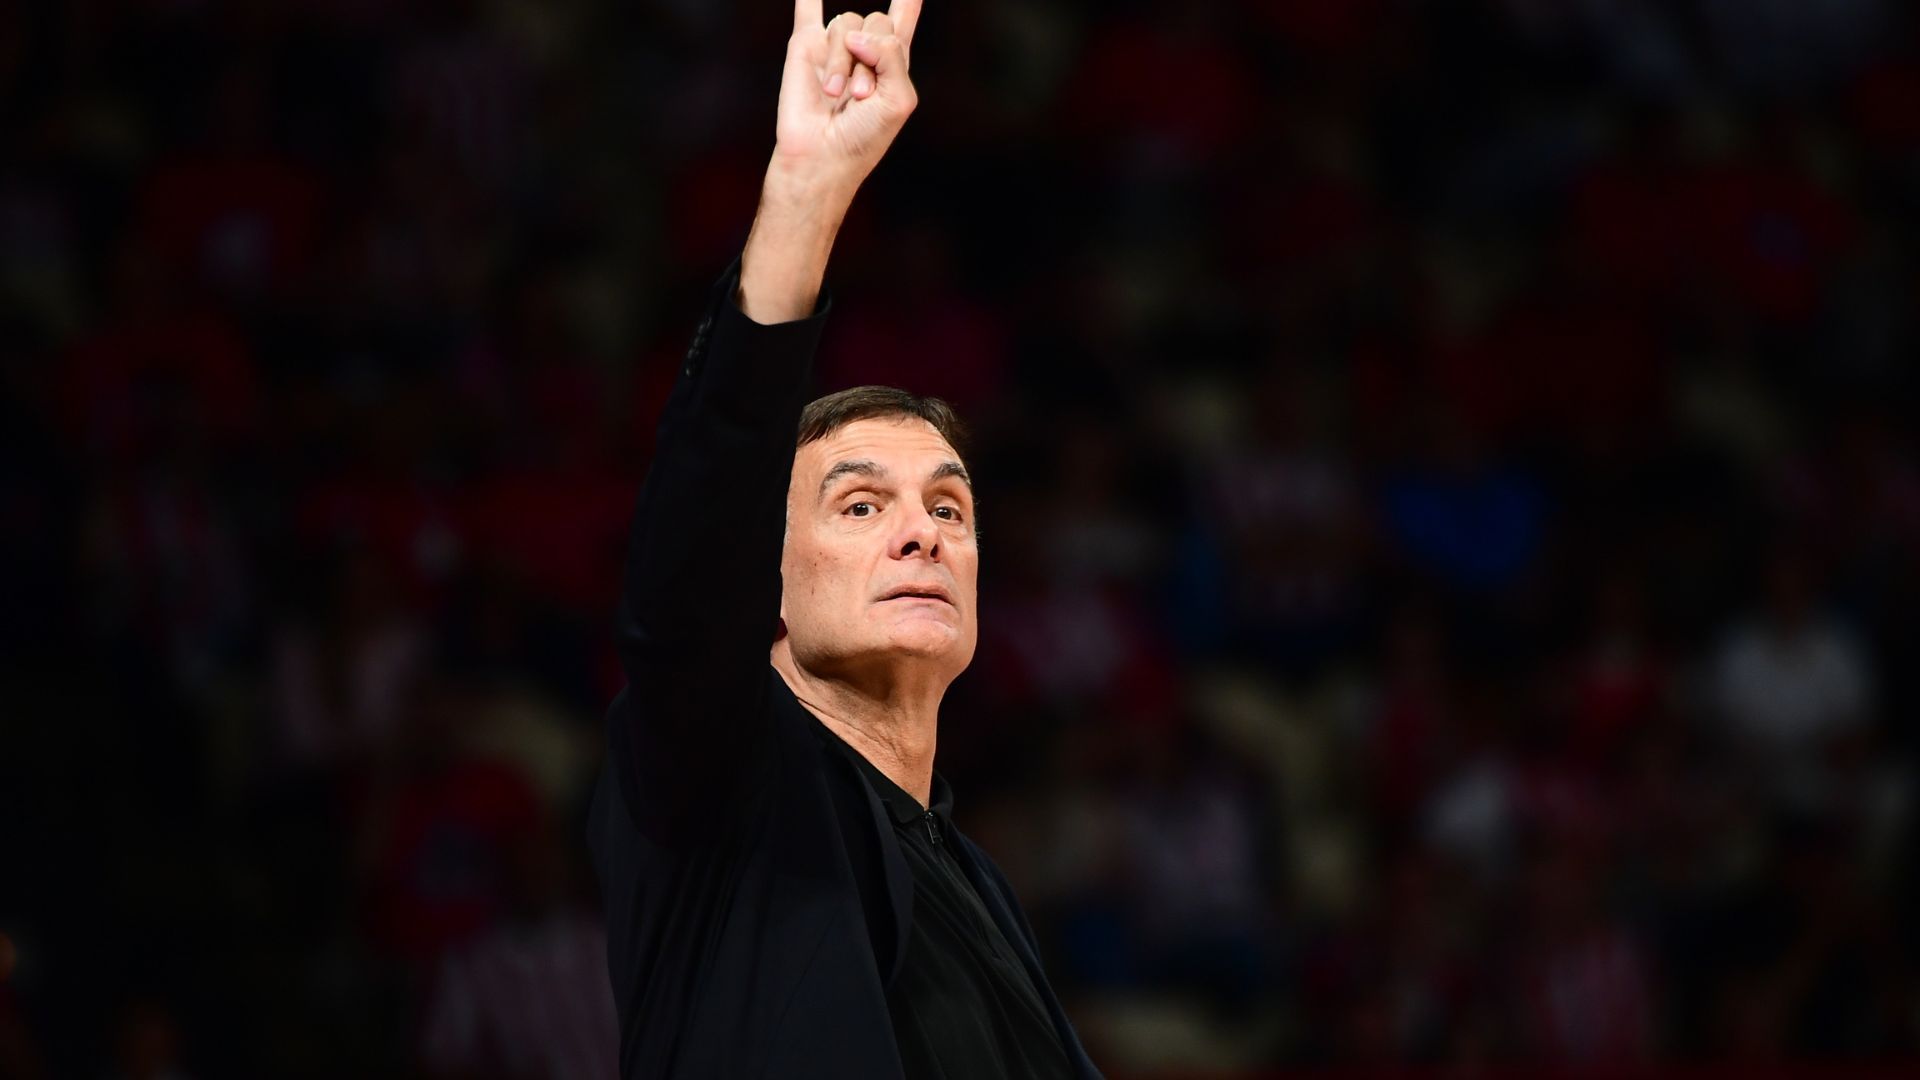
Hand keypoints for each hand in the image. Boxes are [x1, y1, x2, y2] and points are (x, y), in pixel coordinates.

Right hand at [738, 0, 922, 321]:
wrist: (820, 157)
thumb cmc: (864, 138)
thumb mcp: (899, 98)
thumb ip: (891, 54)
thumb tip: (856, 35)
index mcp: (892, 65)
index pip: (902, 23)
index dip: (908, 3)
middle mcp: (864, 53)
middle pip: (877, 21)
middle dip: (873, 53)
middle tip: (862, 95)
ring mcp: (833, 49)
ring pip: (846, 24)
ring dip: (844, 60)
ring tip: (836, 94)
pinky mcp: (804, 48)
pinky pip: (807, 10)